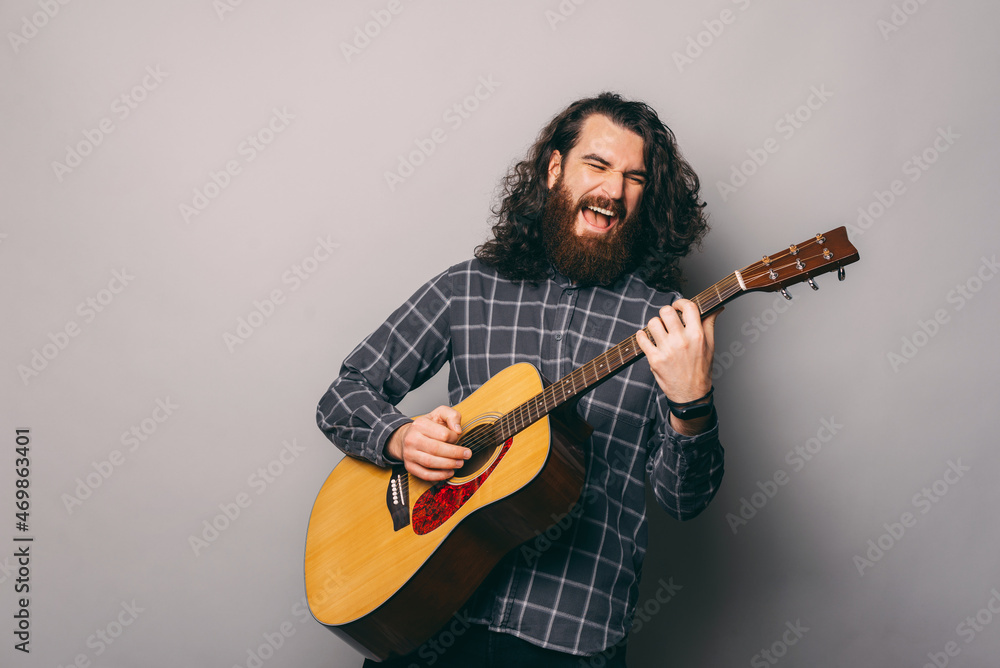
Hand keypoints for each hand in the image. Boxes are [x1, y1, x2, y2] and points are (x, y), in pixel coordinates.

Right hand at [385, 405, 469, 480]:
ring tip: (459, 463)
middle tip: (466, 455)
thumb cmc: (427, 426)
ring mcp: (409, 454)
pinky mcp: (410, 466)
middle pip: (436, 449)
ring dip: (448, 465)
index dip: (454, 438)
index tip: (458, 438)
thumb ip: (452, 416)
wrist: (408, 436)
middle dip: (455, 454)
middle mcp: (412, 439)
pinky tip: (449, 472)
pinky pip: (425, 474)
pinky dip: (439, 476)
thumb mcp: (439, 414)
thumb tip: (458, 429)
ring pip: (430, 462)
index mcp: (420, 425)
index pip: (442, 434)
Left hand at [636, 300, 721, 434]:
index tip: (678, 306)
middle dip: (666, 313)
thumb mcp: (710, 346)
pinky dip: (642, 336)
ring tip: (659, 331)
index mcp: (697, 336)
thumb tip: (716, 308)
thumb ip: (710, 324)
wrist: (691, 395)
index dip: (681, 303)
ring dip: (654, 325)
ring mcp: (667, 350)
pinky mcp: (655, 359)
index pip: (688, 307)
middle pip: (667, 311)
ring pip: (653, 322)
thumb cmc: (701, 369)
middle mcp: (682, 341)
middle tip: (667, 320)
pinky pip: (642, 338)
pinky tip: (646, 338)